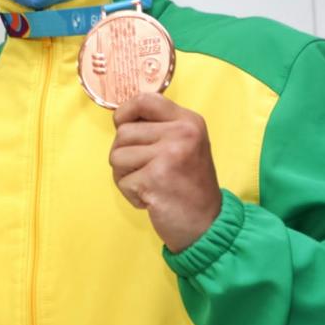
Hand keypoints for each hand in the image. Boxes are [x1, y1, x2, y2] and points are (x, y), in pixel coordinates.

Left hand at [109, 93, 222, 252]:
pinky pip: (122, 180)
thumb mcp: (184, 145)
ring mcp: (169, 155)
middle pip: (123, 132)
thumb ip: (159, 128)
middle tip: (146, 171)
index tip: (122, 126)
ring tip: (149, 185)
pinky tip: (152, 199)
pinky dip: (131, 194)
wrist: (208, 225)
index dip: (125, 112)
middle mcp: (181, 133)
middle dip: (124, 154)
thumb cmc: (189, 185)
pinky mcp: (155, 178)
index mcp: (188, 121)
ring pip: (117, 156)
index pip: (145, 99)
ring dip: (125, 175)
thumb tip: (120, 117)